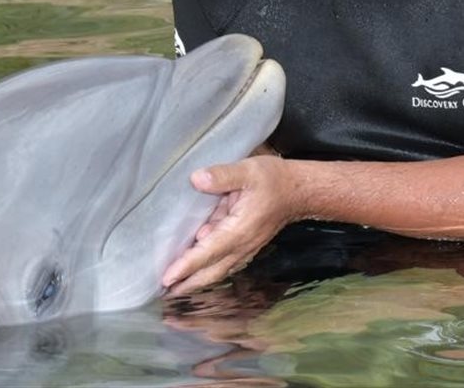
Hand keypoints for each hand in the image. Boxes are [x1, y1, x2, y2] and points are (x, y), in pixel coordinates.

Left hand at [161, 155, 299, 294]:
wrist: (299, 191)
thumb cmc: (274, 180)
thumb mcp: (248, 171)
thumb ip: (222, 175)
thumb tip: (196, 180)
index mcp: (239, 230)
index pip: (208, 252)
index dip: (187, 265)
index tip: (168, 278)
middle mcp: (242, 245)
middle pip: (211, 271)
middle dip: (188, 284)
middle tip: (164, 292)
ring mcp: (245, 248)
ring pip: (217, 270)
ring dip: (197, 280)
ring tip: (175, 288)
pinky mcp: (246, 245)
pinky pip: (224, 263)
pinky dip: (208, 271)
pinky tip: (196, 272)